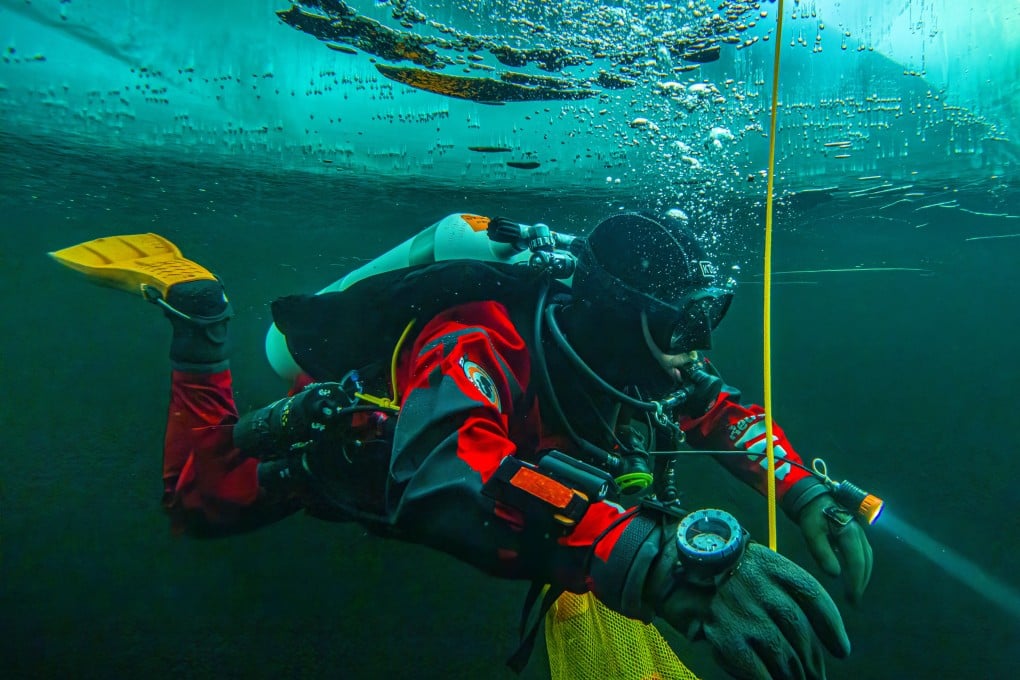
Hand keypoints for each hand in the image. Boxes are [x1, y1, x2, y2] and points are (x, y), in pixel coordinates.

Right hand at [659, 542, 850, 679]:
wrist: (675, 573)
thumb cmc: (722, 572)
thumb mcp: (756, 565)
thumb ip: (784, 590)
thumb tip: (815, 633)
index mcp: (772, 566)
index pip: (813, 597)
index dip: (832, 627)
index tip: (841, 650)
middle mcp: (761, 588)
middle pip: (800, 632)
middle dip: (813, 661)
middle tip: (817, 676)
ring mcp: (743, 614)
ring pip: (784, 655)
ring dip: (796, 676)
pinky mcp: (726, 637)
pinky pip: (758, 670)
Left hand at [798, 494, 873, 603]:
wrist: (813, 498)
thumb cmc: (811, 516)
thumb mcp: (812, 533)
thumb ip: (822, 553)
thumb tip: (835, 575)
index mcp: (849, 532)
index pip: (857, 562)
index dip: (856, 582)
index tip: (852, 598)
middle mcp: (859, 533)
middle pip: (866, 562)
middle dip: (861, 582)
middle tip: (854, 600)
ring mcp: (859, 533)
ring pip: (867, 558)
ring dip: (863, 576)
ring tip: (855, 591)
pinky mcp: (856, 534)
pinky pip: (863, 554)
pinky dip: (862, 567)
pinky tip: (855, 576)